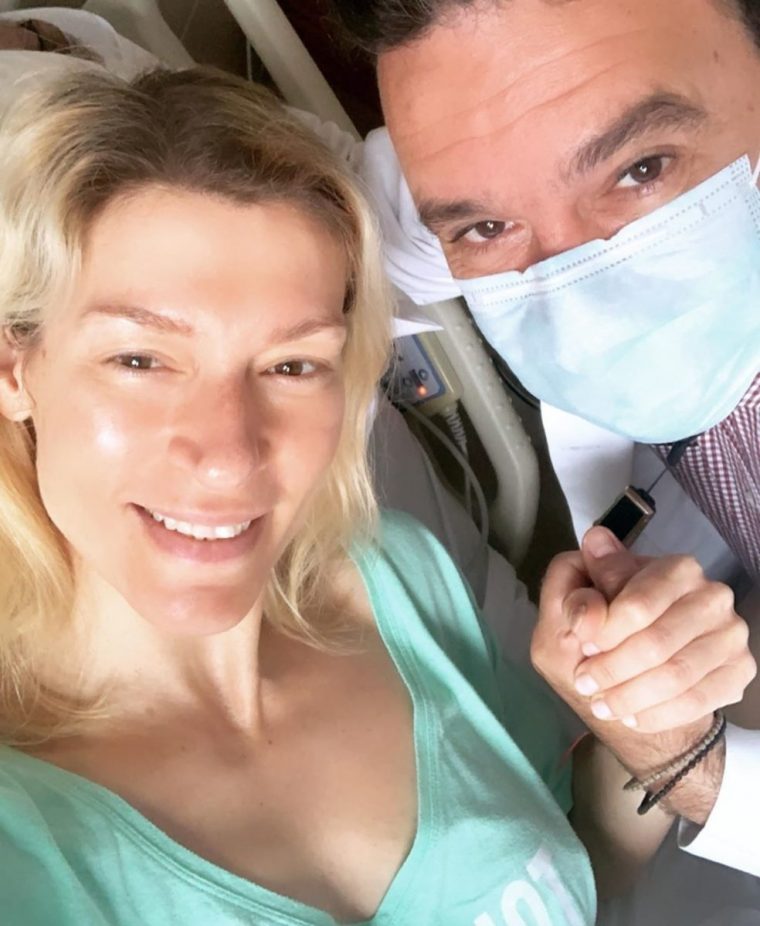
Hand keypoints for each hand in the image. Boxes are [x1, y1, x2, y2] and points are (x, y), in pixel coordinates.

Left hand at [532, 528, 755, 743]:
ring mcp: (730, 633)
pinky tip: (632, 717)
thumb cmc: (605, 628)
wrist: (645, 667)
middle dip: (614, 669)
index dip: (605, 632)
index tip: (581, 648)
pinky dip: (658, 715)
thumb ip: (579, 590)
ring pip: (676, 676)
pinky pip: (697, 701)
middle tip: (585, 684)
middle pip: (657, 643)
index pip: (638, 604)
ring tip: (602, 706)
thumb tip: (590, 571)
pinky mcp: (739, 669)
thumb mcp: (576, 605)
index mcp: (674, 568)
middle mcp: (711, 595)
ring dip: (631, 697)